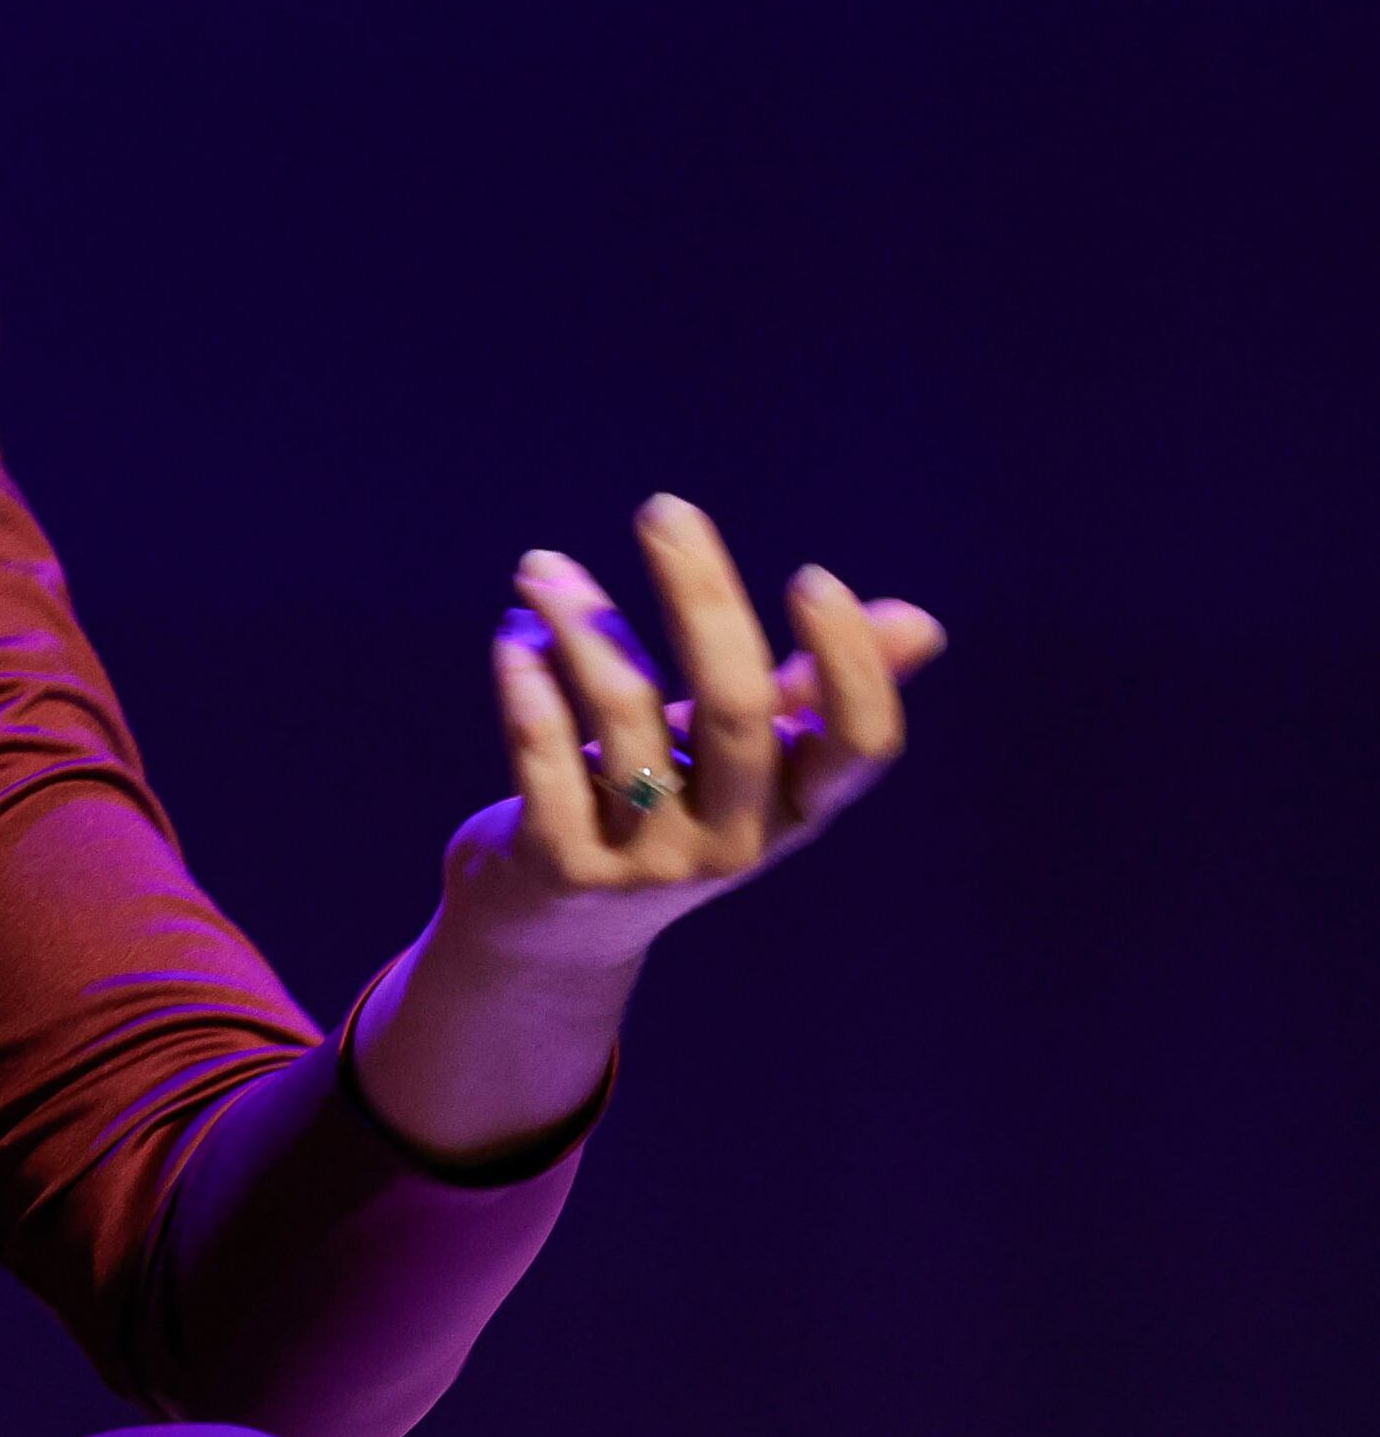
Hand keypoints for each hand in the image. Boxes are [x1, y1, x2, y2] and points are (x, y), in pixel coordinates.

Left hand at [455, 491, 946, 965]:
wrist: (554, 927)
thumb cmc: (667, 810)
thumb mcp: (744, 761)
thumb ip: (809, 691)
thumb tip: (922, 622)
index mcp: (797, 809)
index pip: (862, 745)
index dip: (851, 664)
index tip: (814, 576)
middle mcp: (736, 844)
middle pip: (736, 711)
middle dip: (700, 597)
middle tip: (665, 509)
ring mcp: (649, 863)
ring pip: (623, 717)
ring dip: (581, 623)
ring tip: (542, 569)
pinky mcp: (563, 867)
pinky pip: (544, 754)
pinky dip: (525, 680)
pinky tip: (514, 634)